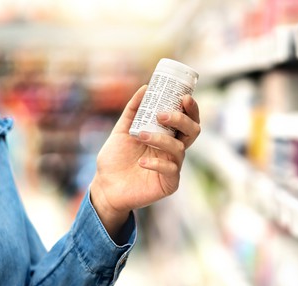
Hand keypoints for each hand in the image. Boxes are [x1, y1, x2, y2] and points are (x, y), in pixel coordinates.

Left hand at [90, 85, 200, 238]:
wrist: (105, 186)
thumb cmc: (115, 159)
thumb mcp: (122, 130)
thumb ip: (133, 110)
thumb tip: (145, 88)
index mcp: (167, 136)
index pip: (187, 120)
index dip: (191, 109)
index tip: (184, 97)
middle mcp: (173, 150)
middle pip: (192, 132)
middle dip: (182, 120)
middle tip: (162, 114)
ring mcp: (173, 167)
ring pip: (179, 149)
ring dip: (160, 139)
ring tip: (140, 135)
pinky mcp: (169, 183)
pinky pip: (171, 170)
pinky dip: (156, 163)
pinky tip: (141, 162)